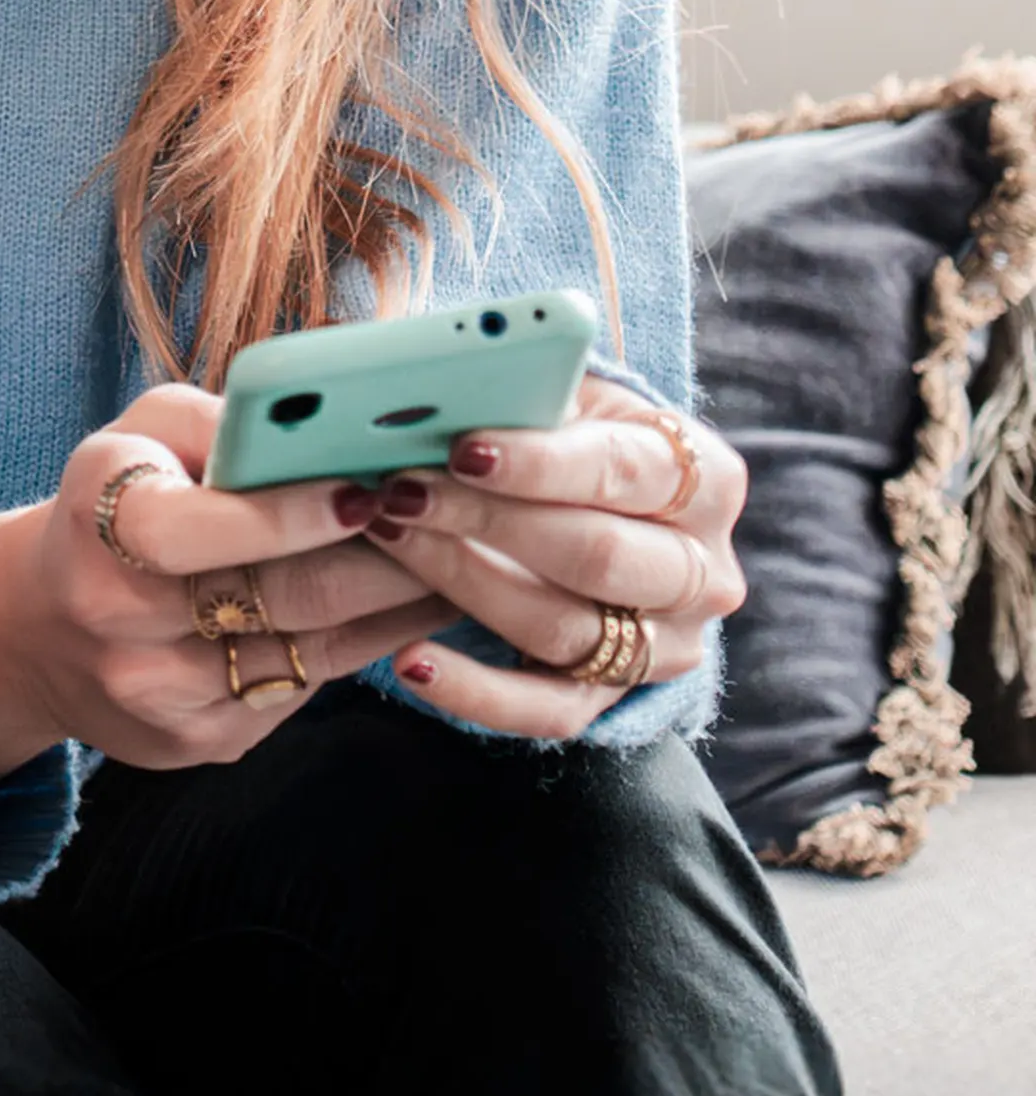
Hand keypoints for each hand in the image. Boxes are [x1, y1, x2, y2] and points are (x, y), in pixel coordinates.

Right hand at [0, 386, 438, 793]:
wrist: (41, 626)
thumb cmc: (115, 497)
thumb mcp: (143, 433)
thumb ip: (227, 422)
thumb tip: (335, 422)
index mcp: (101, 523)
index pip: (203, 527)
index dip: (293, 512)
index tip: (373, 487)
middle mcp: (121, 620)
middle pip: (283, 597)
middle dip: (385, 559)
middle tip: (454, 524)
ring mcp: (161, 694)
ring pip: (313, 653)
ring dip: (397, 608)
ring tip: (462, 563)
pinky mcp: (200, 744)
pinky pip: (305, 693)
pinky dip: (368, 648)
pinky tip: (412, 612)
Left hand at [341, 377, 746, 734]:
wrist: (606, 509)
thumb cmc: (575, 435)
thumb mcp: (572, 398)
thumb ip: (527, 393)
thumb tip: (442, 386)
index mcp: (706, 479)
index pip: (623, 471)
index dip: (540, 462)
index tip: (462, 448)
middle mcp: (703, 571)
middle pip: (597, 555)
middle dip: (489, 521)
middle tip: (402, 492)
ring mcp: (666, 644)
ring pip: (563, 627)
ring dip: (464, 585)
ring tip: (389, 537)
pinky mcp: (614, 695)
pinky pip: (545, 710)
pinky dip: (475, 693)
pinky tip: (410, 660)